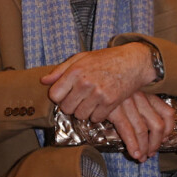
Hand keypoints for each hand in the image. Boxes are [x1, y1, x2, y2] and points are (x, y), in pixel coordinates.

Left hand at [40, 42, 156, 121]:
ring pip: (80, 115)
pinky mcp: (110, 102)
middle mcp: (85, 82)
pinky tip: (103, 103)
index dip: (60, 96)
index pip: (55, 95)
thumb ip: (62, 69)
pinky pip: (95, 118)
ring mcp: (98, 93)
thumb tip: (43, 81)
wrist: (133, 61)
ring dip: (85, 111)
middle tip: (83, 96)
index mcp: (76, 70)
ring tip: (93, 100)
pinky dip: (98, 114)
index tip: (69, 92)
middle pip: (67, 108)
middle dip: (73, 104)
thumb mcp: (83, 57)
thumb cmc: (107, 58)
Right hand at [108, 92, 174, 161]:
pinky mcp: (114, 109)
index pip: (168, 114)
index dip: (168, 131)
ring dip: (143, 148)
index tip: (163, 140)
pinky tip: (134, 153)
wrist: (101, 86)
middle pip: (158, 125)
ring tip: (141, 157)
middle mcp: (141, 98)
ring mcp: (128, 103)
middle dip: (155, 144)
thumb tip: (161, 137)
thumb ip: (149, 114)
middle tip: (151, 153)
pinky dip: (132, 145)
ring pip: (142, 130)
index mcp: (149, 96)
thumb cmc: (119, 97)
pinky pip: (127, 130)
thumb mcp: (137, 100)